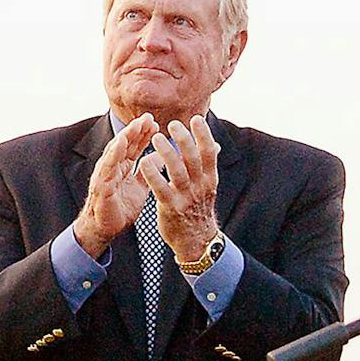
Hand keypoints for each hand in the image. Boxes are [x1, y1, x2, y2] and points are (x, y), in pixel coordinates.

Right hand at [73, 114, 156, 257]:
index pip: (134, 147)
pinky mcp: (102, 184)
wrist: (104, 228)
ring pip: (116, 151)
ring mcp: (106, 174)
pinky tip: (121, 142)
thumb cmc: (120, 209)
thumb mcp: (140, 187)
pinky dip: (114, 153)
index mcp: (123, 167)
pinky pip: (108, 166)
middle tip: (148, 117)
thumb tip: (160, 157)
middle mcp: (113, 167)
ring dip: (126, 137)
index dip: (143, 134)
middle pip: (125, 144)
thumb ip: (148, 171)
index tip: (154, 122)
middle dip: (136, 130)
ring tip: (136, 125)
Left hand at [145, 116, 221, 263]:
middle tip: (173, 124)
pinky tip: (144, 162)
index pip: (209, 154)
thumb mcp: (208, 187)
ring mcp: (186, 198)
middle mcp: (200, 187)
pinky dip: (153, 174)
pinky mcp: (171, 208)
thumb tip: (214, 144)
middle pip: (194, 159)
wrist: (196, 241)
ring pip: (177, 171)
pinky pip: (160, 188)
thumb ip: (207, 166)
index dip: (204, 136)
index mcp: (210, 180)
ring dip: (167, 153)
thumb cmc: (198, 209)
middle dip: (184, 140)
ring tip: (157, 138)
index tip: (196, 119)